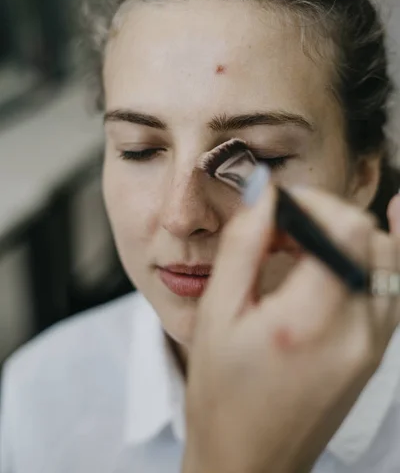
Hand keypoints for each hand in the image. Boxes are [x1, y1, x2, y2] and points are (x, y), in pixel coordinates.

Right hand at [182, 177, 399, 472]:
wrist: (250, 459)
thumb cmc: (222, 393)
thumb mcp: (217, 313)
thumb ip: (242, 244)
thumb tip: (264, 192)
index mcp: (309, 322)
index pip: (347, 230)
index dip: (316, 202)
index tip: (281, 206)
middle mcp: (356, 333)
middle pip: (373, 238)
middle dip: (330, 214)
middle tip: (286, 226)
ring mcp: (373, 346)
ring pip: (389, 259)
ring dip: (349, 235)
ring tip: (303, 245)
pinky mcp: (375, 353)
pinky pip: (390, 287)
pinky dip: (374, 258)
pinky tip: (350, 246)